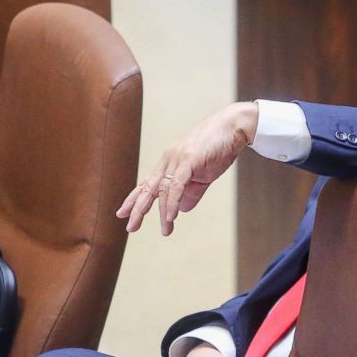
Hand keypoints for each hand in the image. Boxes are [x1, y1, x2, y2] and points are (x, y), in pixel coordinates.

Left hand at [116, 102, 258, 234]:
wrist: (233, 126)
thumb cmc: (218, 148)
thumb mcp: (203, 175)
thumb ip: (191, 193)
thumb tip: (181, 210)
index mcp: (169, 163)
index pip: (148, 184)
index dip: (134, 199)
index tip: (123, 213)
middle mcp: (168, 160)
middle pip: (149, 187)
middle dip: (138, 208)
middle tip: (131, 227)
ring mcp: (177, 159)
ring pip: (163, 189)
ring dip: (163, 212)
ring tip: (165, 229)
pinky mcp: (189, 160)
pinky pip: (177, 184)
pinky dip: (172, 201)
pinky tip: (171, 215)